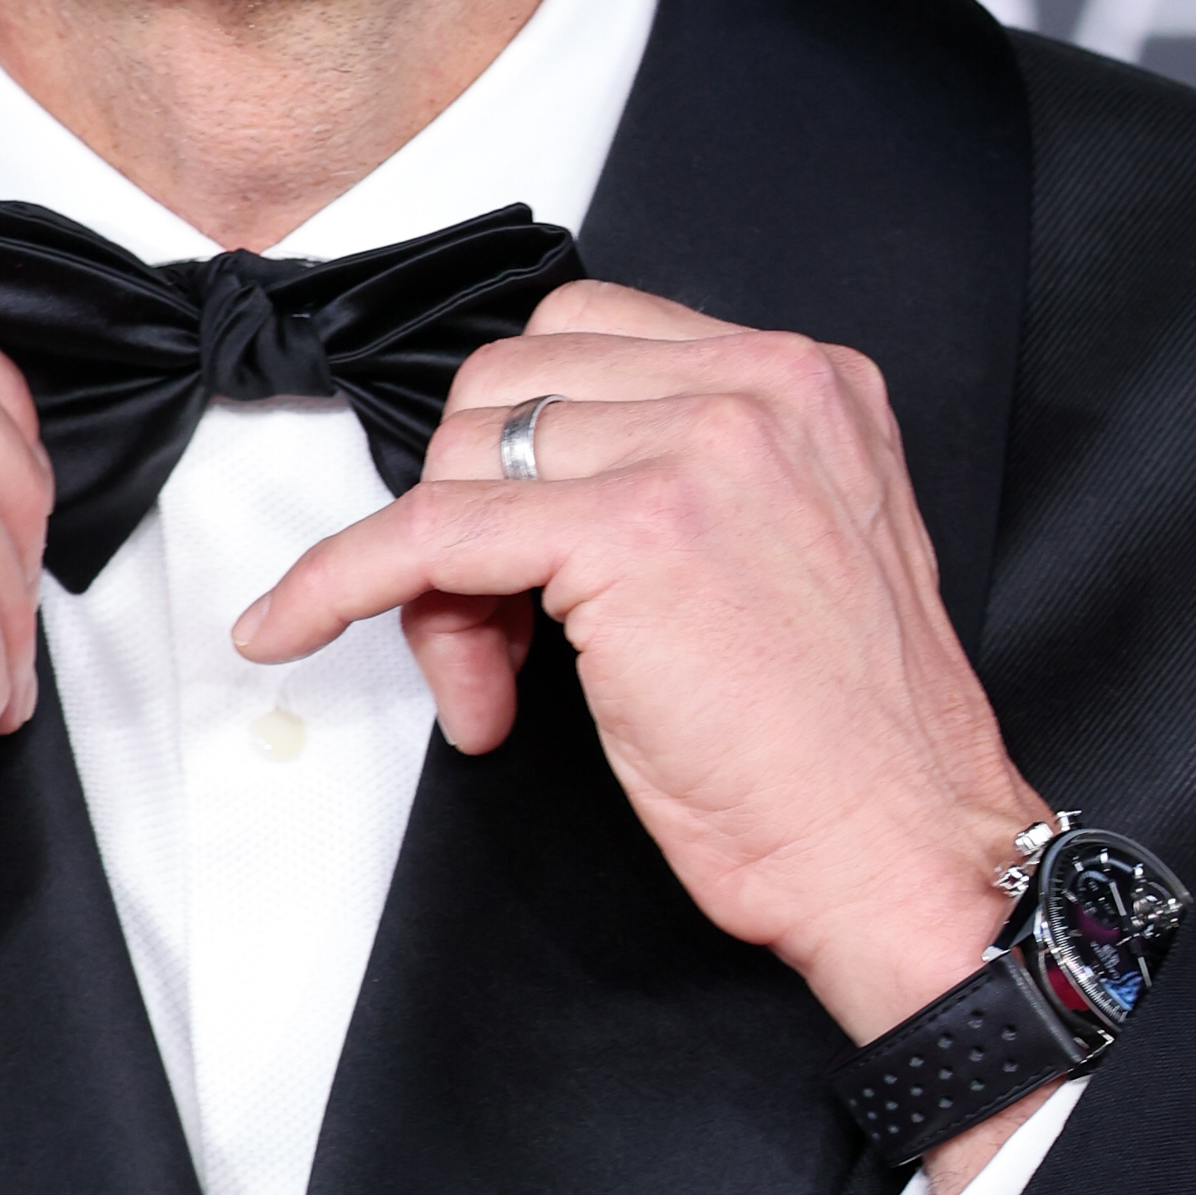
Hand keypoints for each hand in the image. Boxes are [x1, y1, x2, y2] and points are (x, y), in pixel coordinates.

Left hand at [235, 279, 1057, 1064]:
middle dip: (473, 507)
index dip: (522, 452)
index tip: (518, 555)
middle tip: (498, 642)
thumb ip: (674, 488)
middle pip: (511, 389)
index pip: (584, 343)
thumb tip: (512, 516)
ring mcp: (699, 448)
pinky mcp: (631, 533)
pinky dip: (338, 580)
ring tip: (501, 686)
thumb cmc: (847, 748)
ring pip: (467, 457)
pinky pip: (427, 533)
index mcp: (805, 380)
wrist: (905, 851)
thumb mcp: (779, 558)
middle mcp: (759, 385)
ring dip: (443, 579)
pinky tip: (290, 625)